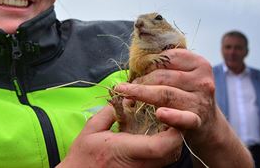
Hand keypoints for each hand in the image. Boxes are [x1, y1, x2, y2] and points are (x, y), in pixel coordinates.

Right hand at [58, 105, 182, 167]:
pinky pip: (162, 162)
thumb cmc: (83, 155)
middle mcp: (139, 164)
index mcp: (126, 150)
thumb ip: (110, 112)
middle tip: (169, 115)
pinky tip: (154, 136)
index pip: (161, 146)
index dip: (172, 131)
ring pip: (170, 158)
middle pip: (173, 152)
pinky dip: (165, 148)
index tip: (167, 114)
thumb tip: (127, 98)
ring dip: (171, 141)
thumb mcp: (92, 128)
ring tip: (163, 124)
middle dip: (176, 132)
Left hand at [113, 49, 253, 166]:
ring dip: (142, 95)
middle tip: (123, 88)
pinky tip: (160, 114)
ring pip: (166, 94)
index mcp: (199, 63)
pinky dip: (172, 116)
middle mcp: (203, 81)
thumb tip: (135, 61)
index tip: (134, 70)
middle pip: (163, 76)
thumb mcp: (181, 76)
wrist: (206, 124)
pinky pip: (184, 118)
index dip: (147, 63)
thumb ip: (164, 66)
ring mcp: (201, 101)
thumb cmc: (185, 94)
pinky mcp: (197, 120)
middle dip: (140, 81)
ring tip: (126, 96)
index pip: (167, 58)